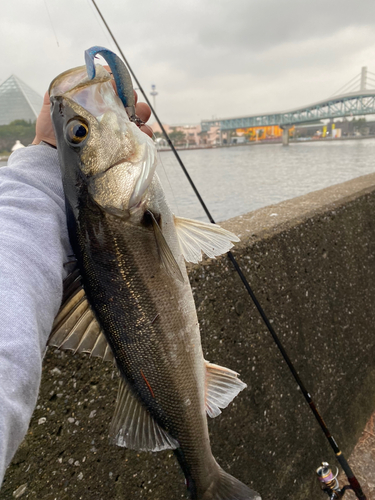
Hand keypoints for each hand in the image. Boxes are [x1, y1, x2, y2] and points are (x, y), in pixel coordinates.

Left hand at [32, 82, 151, 146]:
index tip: (115, 86)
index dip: (118, 81)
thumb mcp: (55, 101)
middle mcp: (110, 113)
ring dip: (141, 114)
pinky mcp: (124, 147)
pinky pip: (142, 137)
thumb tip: (88, 71)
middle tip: (126, 104)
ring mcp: (118, 129)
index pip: (114, 84)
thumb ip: (67, 84)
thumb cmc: (52, 129)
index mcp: (97, 99)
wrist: (53, 156)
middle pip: (131, 99)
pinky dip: (145, 134)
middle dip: (132, 98)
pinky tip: (139, 134)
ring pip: (140, 116)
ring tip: (134, 121)